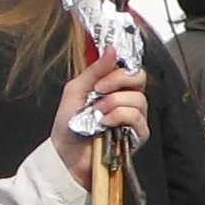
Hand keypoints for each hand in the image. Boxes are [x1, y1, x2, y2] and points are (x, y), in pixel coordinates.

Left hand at [50, 52, 150, 187]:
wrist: (65, 154)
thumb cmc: (68, 125)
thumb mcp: (75, 91)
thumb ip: (94, 71)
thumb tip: (112, 49)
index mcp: (113, 88)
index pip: (130, 67)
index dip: (120, 66)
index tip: (102, 72)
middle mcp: (127, 99)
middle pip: (140, 78)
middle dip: (118, 80)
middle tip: (100, 89)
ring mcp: (134, 117)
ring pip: (138, 98)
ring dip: (113, 102)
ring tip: (96, 113)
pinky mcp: (137, 134)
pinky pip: (137, 117)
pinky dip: (118, 116)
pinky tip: (104, 123)